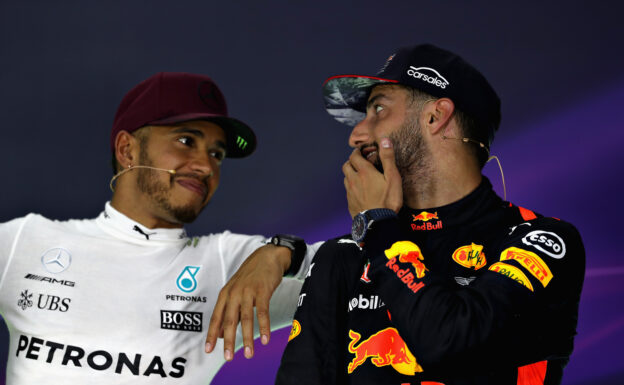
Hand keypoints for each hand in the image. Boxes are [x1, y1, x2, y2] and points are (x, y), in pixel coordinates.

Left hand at [205, 244, 290, 360]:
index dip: (212, 334)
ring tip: (249, 353)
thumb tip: (222, 334)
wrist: (267, 256)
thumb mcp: (235, 290)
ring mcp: (248, 291)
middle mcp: (234, 293)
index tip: (209, 350)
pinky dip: (263, 327)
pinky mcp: (262, 291)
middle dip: (229, 341)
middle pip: (229, 320)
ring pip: (246, 318)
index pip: (216, 317)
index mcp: (226, 294)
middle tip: (228, 357)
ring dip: (247, 338)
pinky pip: (262, 312)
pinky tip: (264, 339)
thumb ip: (229, 310)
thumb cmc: (251, 276)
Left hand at [342, 137, 402, 217]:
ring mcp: (350, 192)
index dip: (358, 152)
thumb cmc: (388, 200)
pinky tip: (360, 191)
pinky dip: (352, 187)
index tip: (363, 151)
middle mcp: (353, 180)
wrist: (378, 223)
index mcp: (364, 172)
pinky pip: (347, 191)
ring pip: (345, 178)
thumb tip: (384, 140)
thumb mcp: (392, 177)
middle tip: (360, 162)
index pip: (354, 156)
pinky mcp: (350, 203)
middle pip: (346, 165)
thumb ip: (388, 158)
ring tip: (360, 176)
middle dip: (352, 161)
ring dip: (351, 174)